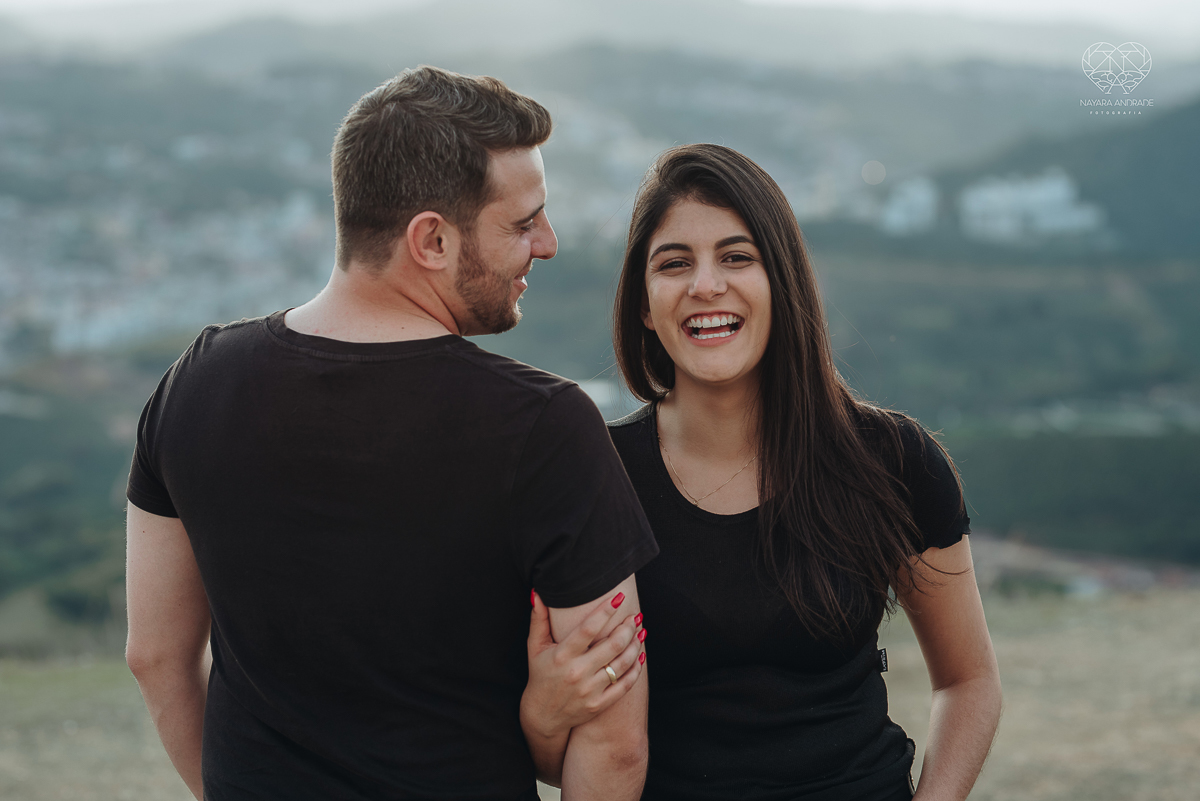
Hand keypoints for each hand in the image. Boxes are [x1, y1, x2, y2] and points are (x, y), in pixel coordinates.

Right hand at [521, 590, 646, 740]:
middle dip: (628, 627)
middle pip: (612, 645)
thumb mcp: (535, 647)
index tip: (618, 597)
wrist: (543, 716)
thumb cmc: (540, 675)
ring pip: (622, 663)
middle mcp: (577, 672)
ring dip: (635, 645)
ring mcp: (590, 690)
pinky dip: (635, 669)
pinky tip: (640, 655)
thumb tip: (537, 593)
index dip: (605, 611)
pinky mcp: (599, 704)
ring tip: (640, 631)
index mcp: (562, 656)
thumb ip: (538, 619)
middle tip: (635, 616)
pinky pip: (624, 685)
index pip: (588, 629)